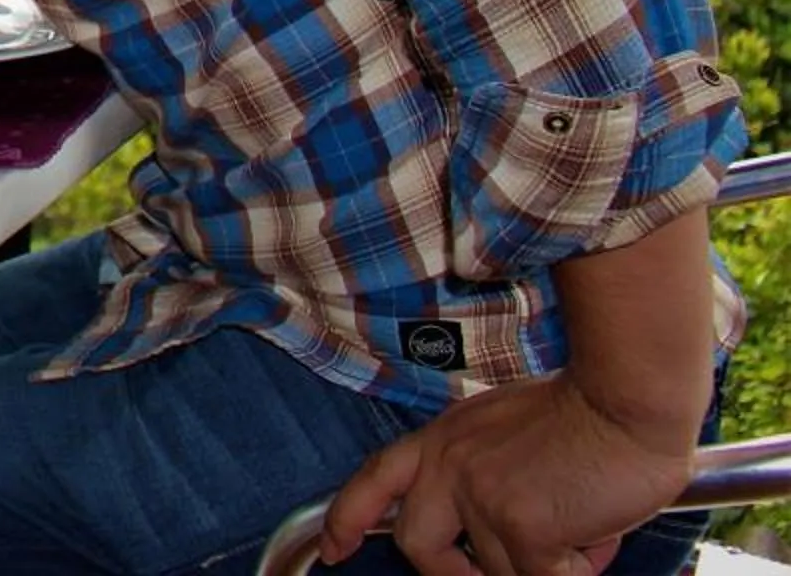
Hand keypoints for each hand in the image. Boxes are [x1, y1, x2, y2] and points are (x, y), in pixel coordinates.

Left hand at [318, 374, 692, 575]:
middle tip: (490, 569)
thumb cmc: (584, 414)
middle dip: (451, 571)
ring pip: (498, 569)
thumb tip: (492, 536)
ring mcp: (479, 495)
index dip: (346, 519)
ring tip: (580, 518)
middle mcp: (449, 465)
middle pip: (415, 543)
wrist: (624, 399)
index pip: (375, 479)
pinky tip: (594, 529)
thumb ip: (482, 473)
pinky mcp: (519, 525)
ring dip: (545, 561)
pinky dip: (576, 568)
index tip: (333, 550)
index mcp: (443, 438)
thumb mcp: (504, 431)